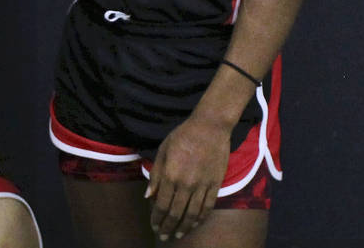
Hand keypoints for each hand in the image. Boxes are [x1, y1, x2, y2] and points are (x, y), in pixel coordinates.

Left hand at [146, 115, 230, 239]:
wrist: (210, 128)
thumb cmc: (182, 136)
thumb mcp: (163, 151)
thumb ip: (156, 175)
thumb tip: (148, 196)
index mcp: (170, 174)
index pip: (161, 205)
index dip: (157, 219)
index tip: (154, 226)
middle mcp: (186, 183)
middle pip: (176, 213)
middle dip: (168, 227)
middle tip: (164, 236)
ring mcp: (202, 185)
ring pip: (192, 214)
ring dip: (184, 227)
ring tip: (178, 235)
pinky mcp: (215, 184)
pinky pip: (207, 207)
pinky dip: (200, 218)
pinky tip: (194, 223)